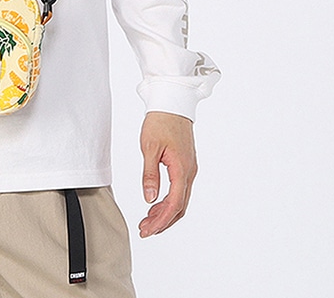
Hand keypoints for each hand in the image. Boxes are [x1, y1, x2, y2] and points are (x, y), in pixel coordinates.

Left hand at [138, 111, 196, 237]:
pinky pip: (180, 190)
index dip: (160, 220)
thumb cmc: (160, 121)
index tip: (147, 229)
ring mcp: (189, 169)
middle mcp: (189, 172)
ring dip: (165, 213)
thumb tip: (149, 198)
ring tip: (147, 219)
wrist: (172, 103)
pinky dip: (168, 201)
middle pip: (179, 207)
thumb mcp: (149, 148)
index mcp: (182, 169)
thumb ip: (150, 174)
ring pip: (180, 199)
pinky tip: (155, 203)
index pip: (173, 204)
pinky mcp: (185, 164)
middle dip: (162, 221)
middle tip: (144, 229)